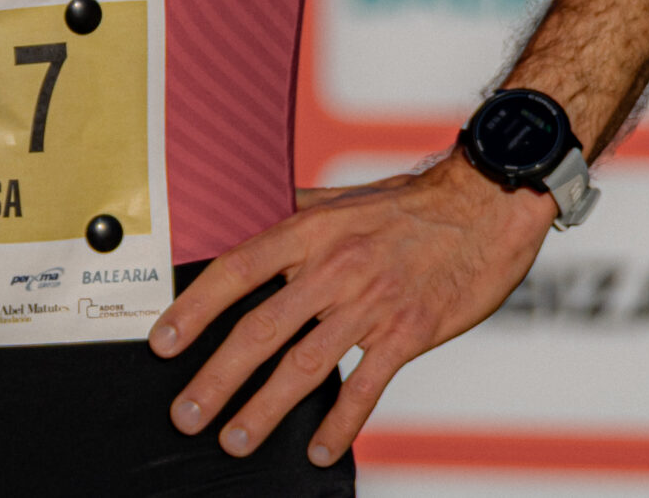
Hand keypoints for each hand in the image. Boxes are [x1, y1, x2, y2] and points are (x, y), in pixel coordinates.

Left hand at [147, 155, 551, 465]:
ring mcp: (370, 304)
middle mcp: (332, 268)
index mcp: (308, 231)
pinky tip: (319, 451)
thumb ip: (292, 208)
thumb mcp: (340, 196)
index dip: (194, 309)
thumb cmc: (409, 203)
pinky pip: (366, 387)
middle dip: (216, 376)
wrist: (485, 206)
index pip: (235, 271)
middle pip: (260, 329)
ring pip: (304, 365)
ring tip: (233, 439)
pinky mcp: (408, 333)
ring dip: (264, 409)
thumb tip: (246, 211)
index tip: (163, 342)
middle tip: (185, 413)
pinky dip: (340, 424)